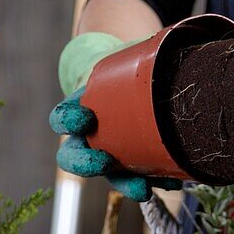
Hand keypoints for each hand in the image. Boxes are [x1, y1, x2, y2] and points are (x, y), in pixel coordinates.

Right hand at [50, 33, 183, 202]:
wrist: (143, 80)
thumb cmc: (130, 68)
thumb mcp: (129, 57)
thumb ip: (141, 53)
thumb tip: (170, 44)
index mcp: (80, 108)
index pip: (61, 119)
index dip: (67, 121)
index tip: (84, 118)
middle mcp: (89, 137)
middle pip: (74, 158)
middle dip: (86, 164)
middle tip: (104, 161)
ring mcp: (113, 154)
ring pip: (110, 175)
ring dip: (125, 183)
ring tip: (143, 189)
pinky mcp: (137, 163)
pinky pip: (143, 176)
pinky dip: (158, 181)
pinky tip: (173, 183)